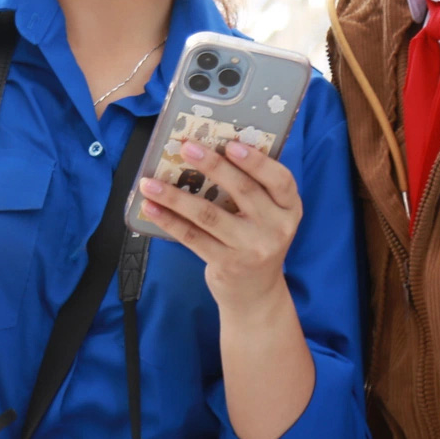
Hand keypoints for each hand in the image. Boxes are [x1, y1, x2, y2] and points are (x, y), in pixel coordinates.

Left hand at [138, 139, 302, 314]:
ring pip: (209, 215)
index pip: (281, 180)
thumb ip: (252, 188)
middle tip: (186, 147)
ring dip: (176, 196)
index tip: (231, 144)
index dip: (257, 161)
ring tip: (149, 182)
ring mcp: (251, 249)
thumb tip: (209, 150)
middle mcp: (276, 229)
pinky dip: (169, 221)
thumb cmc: (256, 240)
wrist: (256, 294)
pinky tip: (150, 208)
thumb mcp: (267, 216)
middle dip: (212, 166)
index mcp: (290, 209)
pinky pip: (193, 237)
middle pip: (243, 191)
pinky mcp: (227, 264)